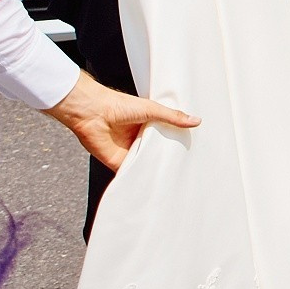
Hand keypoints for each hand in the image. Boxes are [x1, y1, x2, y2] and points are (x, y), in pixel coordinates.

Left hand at [44, 71, 199, 170]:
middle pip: (159, 152)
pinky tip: (153, 182)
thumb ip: (173, 117)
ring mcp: (130, 151)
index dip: (179, 141)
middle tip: (189, 165)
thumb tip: (196, 121)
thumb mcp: (152, 109)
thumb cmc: (119, 106)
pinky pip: (132, 173)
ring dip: (156, 169)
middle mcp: (140, 139)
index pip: (168, 136)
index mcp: (149, 125)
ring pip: (147, 164)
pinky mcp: (119, 163)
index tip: (195, 148)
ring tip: (176, 177)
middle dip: (170, 158)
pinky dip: (140, 178)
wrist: (93, 114)